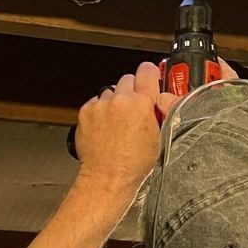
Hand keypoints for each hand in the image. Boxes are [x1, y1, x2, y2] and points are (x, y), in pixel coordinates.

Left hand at [75, 61, 167, 191]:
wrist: (107, 177)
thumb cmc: (133, 164)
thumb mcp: (159, 137)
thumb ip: (160, 112)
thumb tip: (162, 99)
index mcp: (142, 103)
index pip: (147, 71)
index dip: (150, 74)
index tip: (150, 77)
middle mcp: (120, 100)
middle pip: (128, 79)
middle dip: (132, 91)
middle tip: (135, 108)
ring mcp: (101, 105)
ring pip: (110, 92)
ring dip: (115, 102)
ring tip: (119, 122)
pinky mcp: (86, 112)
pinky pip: (96, 103)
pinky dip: (100, 111)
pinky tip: (106, 127)